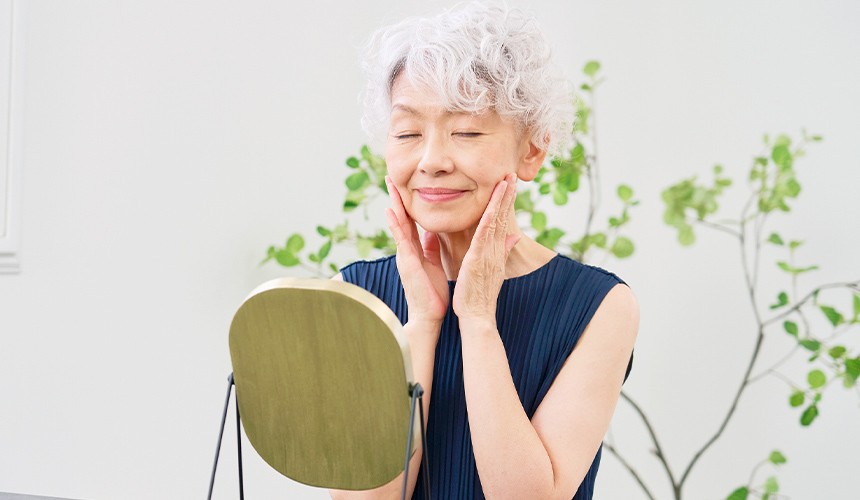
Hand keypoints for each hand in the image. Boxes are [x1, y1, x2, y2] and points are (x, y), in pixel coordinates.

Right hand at [385, 177, 449, 326]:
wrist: (429, 316)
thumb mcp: (433, 264)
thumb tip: (433, 231)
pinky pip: (401, 239)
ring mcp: (404, 255)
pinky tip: (390, 210)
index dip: (407, 203)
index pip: (410, 221)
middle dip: (396, 197)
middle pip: (401, 217)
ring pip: (398, 223)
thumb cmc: (433, 293)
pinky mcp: (406, 262)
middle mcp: (407, 249)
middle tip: (391, 176)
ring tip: (389, 184)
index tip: (403, 184)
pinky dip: (395, 224)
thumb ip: (431, 247)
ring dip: (393, 203)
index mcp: (415, 250)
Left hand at [453, 173, 520, 324]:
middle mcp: (495, 250)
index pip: (502, 220)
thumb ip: (503, 250)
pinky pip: (484, 237)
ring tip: (506, 181)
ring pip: (496, 221)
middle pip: (503, 216)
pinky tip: (491, 207)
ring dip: (501, 201)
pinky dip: (488, 220)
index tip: (509, 183)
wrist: (478, 316)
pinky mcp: (478, 260)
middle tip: (512, 173)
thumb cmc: (480, 295)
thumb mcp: (493, 269)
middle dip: (507, 194)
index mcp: (496, 250)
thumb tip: (515, 236)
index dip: (506, 201)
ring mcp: (488, 254)